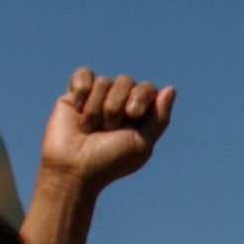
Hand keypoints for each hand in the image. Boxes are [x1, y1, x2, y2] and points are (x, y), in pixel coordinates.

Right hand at [40, 69, 177, 194]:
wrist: (73, 169)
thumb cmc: (109, 162)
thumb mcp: (141, 144)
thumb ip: (160, 118)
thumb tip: (170, 89)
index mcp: (138, 116)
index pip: (147, 88)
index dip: (141, 96)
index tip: (132, 114)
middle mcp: (118, 104)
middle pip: (126, 81)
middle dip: (116, 105)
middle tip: (108, 128)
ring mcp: (96, 98)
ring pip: (103, 81)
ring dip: (96, 108)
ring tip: (89, 128)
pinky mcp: (74, 95)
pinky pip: (83, 74)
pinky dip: (82, 89)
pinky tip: (77, 108)